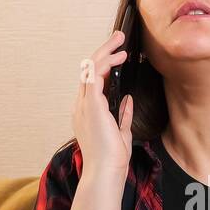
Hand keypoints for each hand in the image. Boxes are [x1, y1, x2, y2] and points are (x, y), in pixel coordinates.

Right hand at [73, 29, 133, 178]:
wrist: (106, 172)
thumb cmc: (112, 158)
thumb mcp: (121, 131)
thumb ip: (123, 114)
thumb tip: (127, 99)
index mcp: (87, 112)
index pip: (92, 81)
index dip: (105, 65)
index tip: (119, 56)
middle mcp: (82, 105)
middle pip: (88, 69)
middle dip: (104, 51)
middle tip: (119, 38)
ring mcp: (84, 104)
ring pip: (90, 68)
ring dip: (105, 51)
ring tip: (120, 40)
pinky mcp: (91, 104)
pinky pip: (94, 75)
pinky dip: (106, 62)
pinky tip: (118, 57)